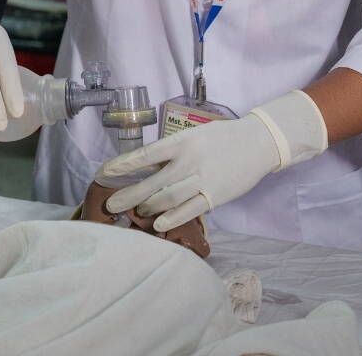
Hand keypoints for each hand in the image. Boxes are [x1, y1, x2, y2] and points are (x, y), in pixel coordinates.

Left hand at [99, 115, 279, 232]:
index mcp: (182, 141)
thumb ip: (170, 151)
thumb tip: (142, 165)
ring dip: (148, 207)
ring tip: (137, 212)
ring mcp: (202, 180)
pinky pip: (188, 211)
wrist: (257, 143)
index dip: (122, 165)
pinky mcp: (214, 196)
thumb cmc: (220, 138)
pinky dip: (170, 219)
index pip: (145, 154)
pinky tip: (157, 224)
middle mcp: (189, 160)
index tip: (104, 173)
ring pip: (167, 198)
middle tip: (110, 205)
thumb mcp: (193, 136)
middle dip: (128, 195)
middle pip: (152, 182)